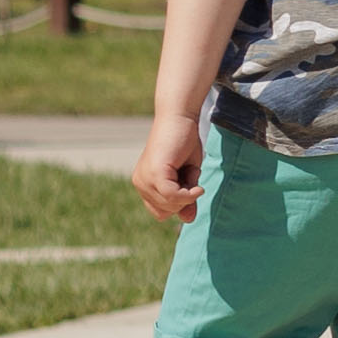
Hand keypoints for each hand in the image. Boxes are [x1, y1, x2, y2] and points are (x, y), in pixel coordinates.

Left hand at [133, 110, 204, 224]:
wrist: (179, 117)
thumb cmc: (184, 142)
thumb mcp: (189, 176)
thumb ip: (186, 198)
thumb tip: (187, 220)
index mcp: (145, 184)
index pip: (160, 212)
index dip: (178, 204)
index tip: (190, 186)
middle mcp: (140, 183)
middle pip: (165, 212)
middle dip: (184, 199)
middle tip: (190, 175)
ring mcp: (145, 179)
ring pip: (169, 205)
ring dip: (188, 192)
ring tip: (190, 171)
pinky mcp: (154, 173)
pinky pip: (172, 196)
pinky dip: (188, 194)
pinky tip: (196, 185)